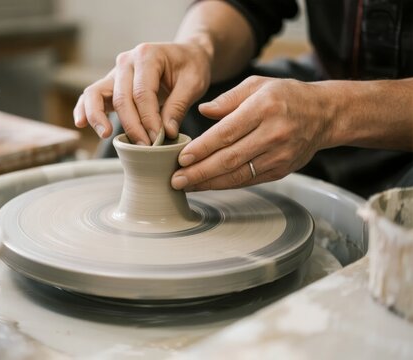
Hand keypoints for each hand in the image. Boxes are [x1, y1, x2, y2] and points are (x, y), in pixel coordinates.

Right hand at [73, 42, 211, 144]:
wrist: (185, 56)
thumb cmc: (190, 67)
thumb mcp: (193, 83)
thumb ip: (179, 106)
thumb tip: (165, 133)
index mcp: (147, 55)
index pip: (142, 93)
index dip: (149, 119)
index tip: (158, 139)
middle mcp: (126, 61)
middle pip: (121, 98)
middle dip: (132, 126)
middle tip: (145, 146)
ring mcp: (115, 72)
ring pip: (96, 94)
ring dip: (98, 117)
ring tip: (106, 134)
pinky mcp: (110, 84)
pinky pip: (91, 96)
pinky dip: (84, 109)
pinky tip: (81, 123)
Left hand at [171, 76, 332, 190]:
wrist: (324, 114)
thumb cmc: (285, 96)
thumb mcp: (257, 85)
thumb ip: (228, 98)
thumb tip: (202, 111)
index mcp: (264, 108)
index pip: (226, 133)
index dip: (202, 149)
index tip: (181, 158)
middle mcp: (273, 133)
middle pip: (230, 158)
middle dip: (199, 172)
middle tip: (175, 180)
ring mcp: (279, 155)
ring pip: (238, 174)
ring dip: (209, 183)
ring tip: (186, 186)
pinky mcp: (282, 170)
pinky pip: (249, 180)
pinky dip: (227, 184)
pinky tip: (208, 185)